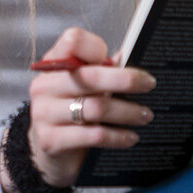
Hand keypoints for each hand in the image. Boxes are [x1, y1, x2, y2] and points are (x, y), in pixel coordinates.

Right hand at [23, 27, 156, 189]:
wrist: (50, 151)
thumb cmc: (72, 111)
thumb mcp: (82, 87)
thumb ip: (100, 70)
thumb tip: (129, 58)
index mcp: (53, 65)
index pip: (72, 41)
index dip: (97, 47)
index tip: (123, 60)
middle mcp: (44, 85)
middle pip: (89, 76)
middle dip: (125, 80)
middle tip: (149, 85)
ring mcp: (43, 113)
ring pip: (95, 108)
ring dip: (127, 112)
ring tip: (145, 115)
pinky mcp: (50, 139)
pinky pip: (93, 135)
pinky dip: (117, 136)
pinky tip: (130, 137)